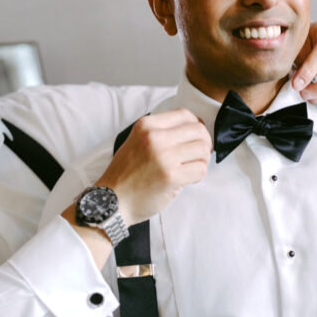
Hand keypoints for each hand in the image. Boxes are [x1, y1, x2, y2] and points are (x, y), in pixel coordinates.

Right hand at [95, 108, 210, 225]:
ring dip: (202, 160)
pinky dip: (198, 175)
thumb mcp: (136, 141)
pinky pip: (200, 169)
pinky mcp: (171, 176)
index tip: (194, 138)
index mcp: (146, 125)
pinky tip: (187, 179)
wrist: (112, 201)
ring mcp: (164, 157)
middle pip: (198, 130)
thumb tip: (193, 129)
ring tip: (191, 167)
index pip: (185, 115)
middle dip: (204, 143)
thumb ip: (160, 133)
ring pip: (203, 149)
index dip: (195, 126)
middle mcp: (155, 137)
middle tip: (197, 155)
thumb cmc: (125, 175)